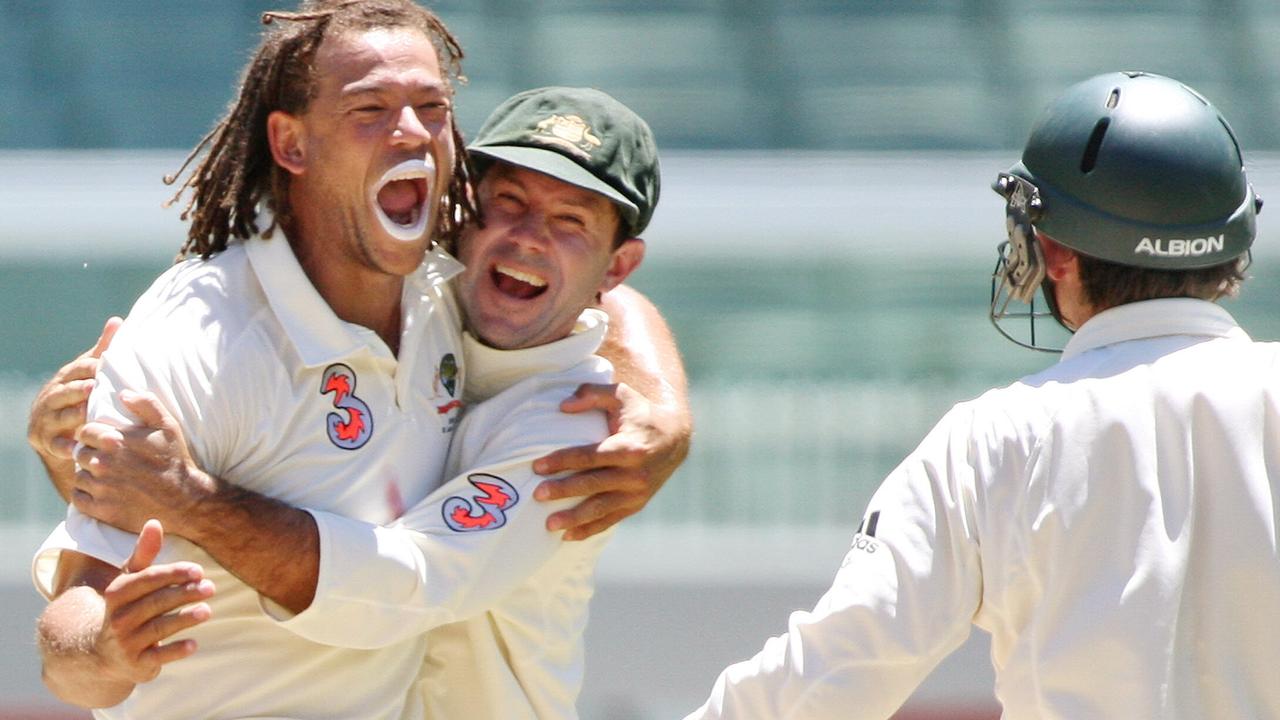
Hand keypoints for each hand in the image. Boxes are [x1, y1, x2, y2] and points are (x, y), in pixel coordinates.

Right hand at [27, 317, 121, 496]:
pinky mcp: (46, 441)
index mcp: (64, 378)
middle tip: (93, 388)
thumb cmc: (81, 396)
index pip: (76, 369)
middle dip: (78, 389)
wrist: (60, 433)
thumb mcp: (90, 374)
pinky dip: (67, 446)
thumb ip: (102, 351)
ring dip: (74, 416)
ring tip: (87, 415)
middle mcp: (51, 397)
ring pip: (60, 417)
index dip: (90, 366)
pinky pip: (57, 445)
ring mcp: (46, 419)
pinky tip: (78, 447)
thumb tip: (118, 320)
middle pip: (64, 391)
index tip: (106, 363)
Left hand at [72, 390, 216, 534]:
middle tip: (108, 461)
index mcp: (114, 441)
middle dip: (91, 455)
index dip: (94, 436)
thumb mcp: (168, 426)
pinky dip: (86, 496)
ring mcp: (100, 488)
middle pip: (79, 453)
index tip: (106, 443)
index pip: (85, 432)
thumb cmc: (175, 461)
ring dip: (89, 475)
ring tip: (107, 477)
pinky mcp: (100, 509)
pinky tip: (103, 493)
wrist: (185, 500)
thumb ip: (146, 404)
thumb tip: (123, 394)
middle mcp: (103, 463)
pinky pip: (78, 498)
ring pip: (79, 476)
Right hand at [95, 520, 213, 683]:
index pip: (147, 580)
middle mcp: (118, 618)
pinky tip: (194, 644)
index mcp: (116, 594)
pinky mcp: (136, 664)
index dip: (173, 574)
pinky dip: (175, 651)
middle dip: (184, 593)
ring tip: (207, 610)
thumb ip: (144, 554)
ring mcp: (126, 643)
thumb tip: (155, 521)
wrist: (100, 653)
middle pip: (156, 602)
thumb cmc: (125, 607)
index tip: (198, 571)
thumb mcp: (129, 581)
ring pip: (159, 627)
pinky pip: (158, 656)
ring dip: (184, 618)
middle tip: (210, 587)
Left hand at [533, 382, 690, 539]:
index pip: (590, 456)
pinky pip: (610, 519)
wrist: (675, 439)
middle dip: (563, 490)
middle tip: (537, 494)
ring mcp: (637, 493)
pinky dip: (590, 529)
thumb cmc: (640, 413)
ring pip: (601, 508)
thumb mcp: (620, 395)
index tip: (537, 466)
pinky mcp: (636, 504)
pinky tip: (568, 536)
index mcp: (629, 446)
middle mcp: (635, 473)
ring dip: (574, 518)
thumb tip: (563, 406)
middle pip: (593, 484)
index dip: (562, 461)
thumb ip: (591, 394)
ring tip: (549, 523)